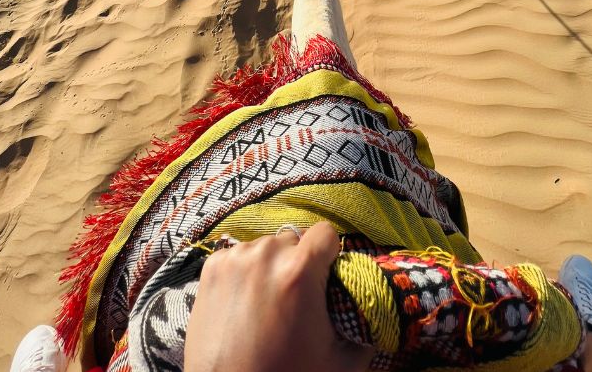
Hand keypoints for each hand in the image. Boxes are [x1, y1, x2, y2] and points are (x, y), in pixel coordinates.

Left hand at [185, 223, 372, 371]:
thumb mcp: (339, 363)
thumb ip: (365, 334)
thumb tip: (379, 315)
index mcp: (300, 270)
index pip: (325, 233)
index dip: (329, 254)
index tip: (325, 276)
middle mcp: (267, 254)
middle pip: (294, 240)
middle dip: (298, 263)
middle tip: (294, 300)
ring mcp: (236, 258)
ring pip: (265, 247)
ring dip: (270, 267)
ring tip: (265, 304)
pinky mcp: (212, 267)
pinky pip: (238, 256)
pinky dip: (244, 273)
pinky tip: (242, 303)